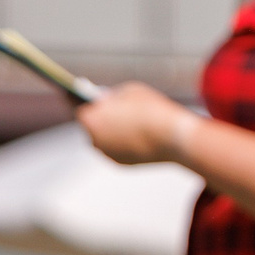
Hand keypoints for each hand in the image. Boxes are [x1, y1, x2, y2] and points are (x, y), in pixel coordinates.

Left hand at [78, 82, 195, 165]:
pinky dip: (122, 143)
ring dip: (110, 132)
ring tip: (121, 121)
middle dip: (100, 118)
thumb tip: (105, 100)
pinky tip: (133, 134)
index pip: (81, 109)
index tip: (89, 99)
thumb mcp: (130, 91)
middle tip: (109, 108)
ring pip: (104, 140)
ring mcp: (107, 154)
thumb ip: (112, 95)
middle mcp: (94, 140)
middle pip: (92, 126)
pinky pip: (117, 150)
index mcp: (91, 119)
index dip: (87, 103)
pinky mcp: (121, 164)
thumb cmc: (151, 110)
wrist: (173, 137)